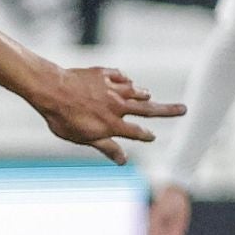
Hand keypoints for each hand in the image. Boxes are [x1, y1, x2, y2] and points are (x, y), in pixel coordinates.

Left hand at [33, 66, 183, 164]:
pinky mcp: (104, 73)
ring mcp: (112, 87)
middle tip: (184, 109)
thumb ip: (105, 147)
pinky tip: (125, 81)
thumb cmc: (63, 118)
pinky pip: (120, 76)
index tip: (152, 137)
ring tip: (148, 96)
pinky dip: (125, 80)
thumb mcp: (82, 138)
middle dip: (168, 111)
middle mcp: (118, 105)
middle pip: (148, 109)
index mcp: (113, 124)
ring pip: (135, 91)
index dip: (145, 135)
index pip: (137, 132)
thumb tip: (123, 161)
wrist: (51, 89)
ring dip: (143, 94)